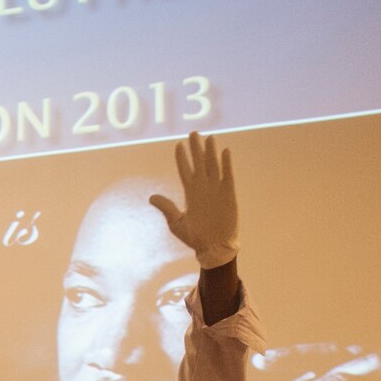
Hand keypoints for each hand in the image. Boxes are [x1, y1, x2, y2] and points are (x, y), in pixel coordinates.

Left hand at [150, 132, 237, 268]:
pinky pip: (227, 175)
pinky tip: (224, 151)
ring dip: (211, 151)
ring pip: (213, 165)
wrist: (214, 248)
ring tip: (208, 137)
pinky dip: (226, 163)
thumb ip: (167, 208)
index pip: (185, 171)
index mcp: (190, 193)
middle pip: (199, 163)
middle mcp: (203, 188)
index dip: (182, 158)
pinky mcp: (228, 194)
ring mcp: (216, 190)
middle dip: (196, 148)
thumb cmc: (195, 238)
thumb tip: (151, 197)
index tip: (178, 145)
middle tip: (193, 132)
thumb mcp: (177, 223)